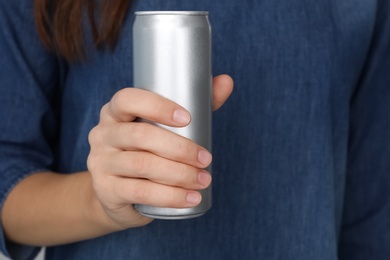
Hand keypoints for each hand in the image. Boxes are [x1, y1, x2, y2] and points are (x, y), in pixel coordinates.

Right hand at [87, 75, 232, 228]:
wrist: (115, 192)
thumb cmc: (145, 151)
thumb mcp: (161, 128)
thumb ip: (194, 103)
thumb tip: (226, 81)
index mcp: (114, 112)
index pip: (128, 100)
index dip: (158, 106)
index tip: (188, 118)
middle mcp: (103, 134)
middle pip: (141, 136)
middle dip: (180, 148)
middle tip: (206, 159)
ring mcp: (101, 163)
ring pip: (142, 164)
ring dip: (179, 174)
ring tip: (204, 179)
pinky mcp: (106, 190)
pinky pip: (140, 191)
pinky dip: (170, 196)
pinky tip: (190, 198)